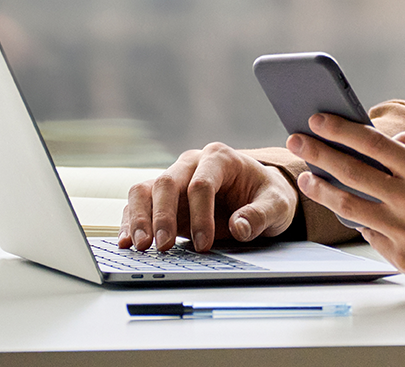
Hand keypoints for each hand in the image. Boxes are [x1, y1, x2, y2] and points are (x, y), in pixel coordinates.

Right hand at [119, 143, 297, 252]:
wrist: (258, 195)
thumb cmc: (266, 196)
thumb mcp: (277, 205)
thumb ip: (260, 215)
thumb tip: (238, 227)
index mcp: (220, 158)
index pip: (202, 183)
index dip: (201, 215)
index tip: (204, 244)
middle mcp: (192, 164)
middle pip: (167, 182)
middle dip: (163, 215)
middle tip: (162, 246)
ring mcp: (174, 179)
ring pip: (145, 190)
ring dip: (139, 217)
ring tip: (140, 246)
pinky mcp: (161, 199)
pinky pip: (138, 205)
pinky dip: (130, 222)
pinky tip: (127, 242)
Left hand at [288, 115, 404, 293]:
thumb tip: (387, 140)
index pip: (373, 143)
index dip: (341, 129)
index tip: (318, 119)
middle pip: (353, 172)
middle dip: (320, 153)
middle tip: (297, 140)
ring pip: (351, 207)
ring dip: (324, 190)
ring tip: (308, 178)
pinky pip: (371, 235)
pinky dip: (357, 220)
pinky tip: (346, 209)